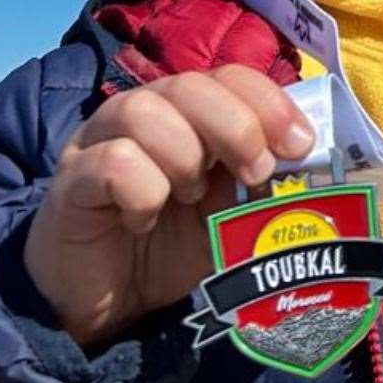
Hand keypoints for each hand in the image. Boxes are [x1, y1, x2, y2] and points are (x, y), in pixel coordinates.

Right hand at [24, 65, 315, 347]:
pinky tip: (146, 220)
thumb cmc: (173, 249)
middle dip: (236, 125)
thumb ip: (264, 184)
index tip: (301, 144)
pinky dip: (143, 191)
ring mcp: (98, 144)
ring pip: (143, 111)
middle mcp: (140, 115)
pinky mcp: (70, 184)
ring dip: (183, 155)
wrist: (108, 306)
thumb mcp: (233, 214)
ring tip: (190, 197)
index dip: (268, 101)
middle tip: (256, 171)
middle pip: (188, 85)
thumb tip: (312, 162)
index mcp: (186, 114)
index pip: (228, 76)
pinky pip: (111, 162)